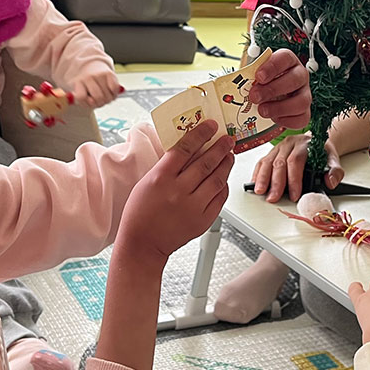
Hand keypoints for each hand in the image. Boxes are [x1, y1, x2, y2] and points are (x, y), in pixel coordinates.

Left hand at [71, 70, 123, 107]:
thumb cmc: (87, 84)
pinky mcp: (109, 73)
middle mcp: (88, 77)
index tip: (89, 101)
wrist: (93, 66)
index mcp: (78, 82)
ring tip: (106, 96)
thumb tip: (92, 101)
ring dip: (108, 100)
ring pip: (107, 96)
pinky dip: (114, 93)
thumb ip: (84, 101)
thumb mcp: (81, 93)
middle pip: (97, 97)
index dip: (86, 103)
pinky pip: (114, 89)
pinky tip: (111, 92)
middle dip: (101, 103)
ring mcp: (99, 74)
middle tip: (101, 101)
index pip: (81, 97)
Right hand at [116, 120, 233, 260]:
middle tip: (228, 138)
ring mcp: (192, 207)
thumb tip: (191, 148)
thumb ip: (167, 166)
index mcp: (160, 178)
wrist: (143, 244)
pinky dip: (223, 185)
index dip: (200, 134)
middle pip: (205, 162)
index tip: (211, 125)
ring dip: (225, 164)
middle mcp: (178, 191)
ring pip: (216, 179)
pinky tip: (224, 177)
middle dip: (220, 147)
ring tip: (229, 155)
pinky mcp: (202, 220)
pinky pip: (219, 198)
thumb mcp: (147, 181)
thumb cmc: (140, 212)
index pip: (185, 148)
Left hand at [248, 48, 310, 128]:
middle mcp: (300, 76)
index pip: (286, 57)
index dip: (272, 66)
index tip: (258, 76)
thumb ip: (251, 76)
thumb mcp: (255, 76)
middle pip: (295, 80)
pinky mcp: (305, 112)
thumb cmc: (262, 84)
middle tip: (255, 96)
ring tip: (262, 110)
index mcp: (288, 62)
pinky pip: (301, 119)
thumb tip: (242, 84)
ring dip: (279, 108)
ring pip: (302, 101)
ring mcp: (305, 95)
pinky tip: (273, 118)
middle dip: (273, 89)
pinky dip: (286, 120)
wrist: (268, 98)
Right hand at [250, 133, 342, 202]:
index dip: (293, 179)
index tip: (294, 194)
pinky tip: (255, 183)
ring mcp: (279, 147)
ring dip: (263, 178)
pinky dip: (257, 174)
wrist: (316, 140)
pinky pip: (262, 162)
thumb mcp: (333, 159)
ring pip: (267, 162)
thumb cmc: (322, 152)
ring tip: (260, 192)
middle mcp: (289, 144)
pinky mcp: (272, 153)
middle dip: (275, 182)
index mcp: (304, 144)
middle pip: (279, 162)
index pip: (296, 161)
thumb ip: (335, 171)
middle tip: (273, 197)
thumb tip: (330, 183)